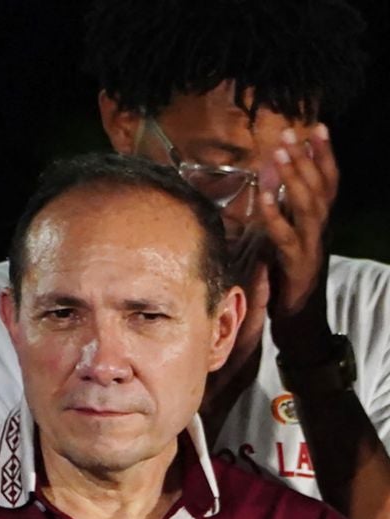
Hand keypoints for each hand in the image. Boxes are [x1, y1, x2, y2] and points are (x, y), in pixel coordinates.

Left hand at [258, 123, 338, 330]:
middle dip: (307, 158)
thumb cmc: (287, 273)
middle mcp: (321, 229)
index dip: (325, 154)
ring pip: (308, 207)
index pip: (329, 181)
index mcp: (320, 221)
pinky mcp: (295, 263)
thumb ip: (282, 210)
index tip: (317, 127)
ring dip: (294, 179)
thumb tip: (268, 180)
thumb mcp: (285, 235)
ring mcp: (310, 246)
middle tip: (291, 134)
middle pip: (320, 188)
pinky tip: (263, 197)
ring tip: (280, 155)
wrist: (298, 316)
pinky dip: (274, 215)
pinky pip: (285, 235)